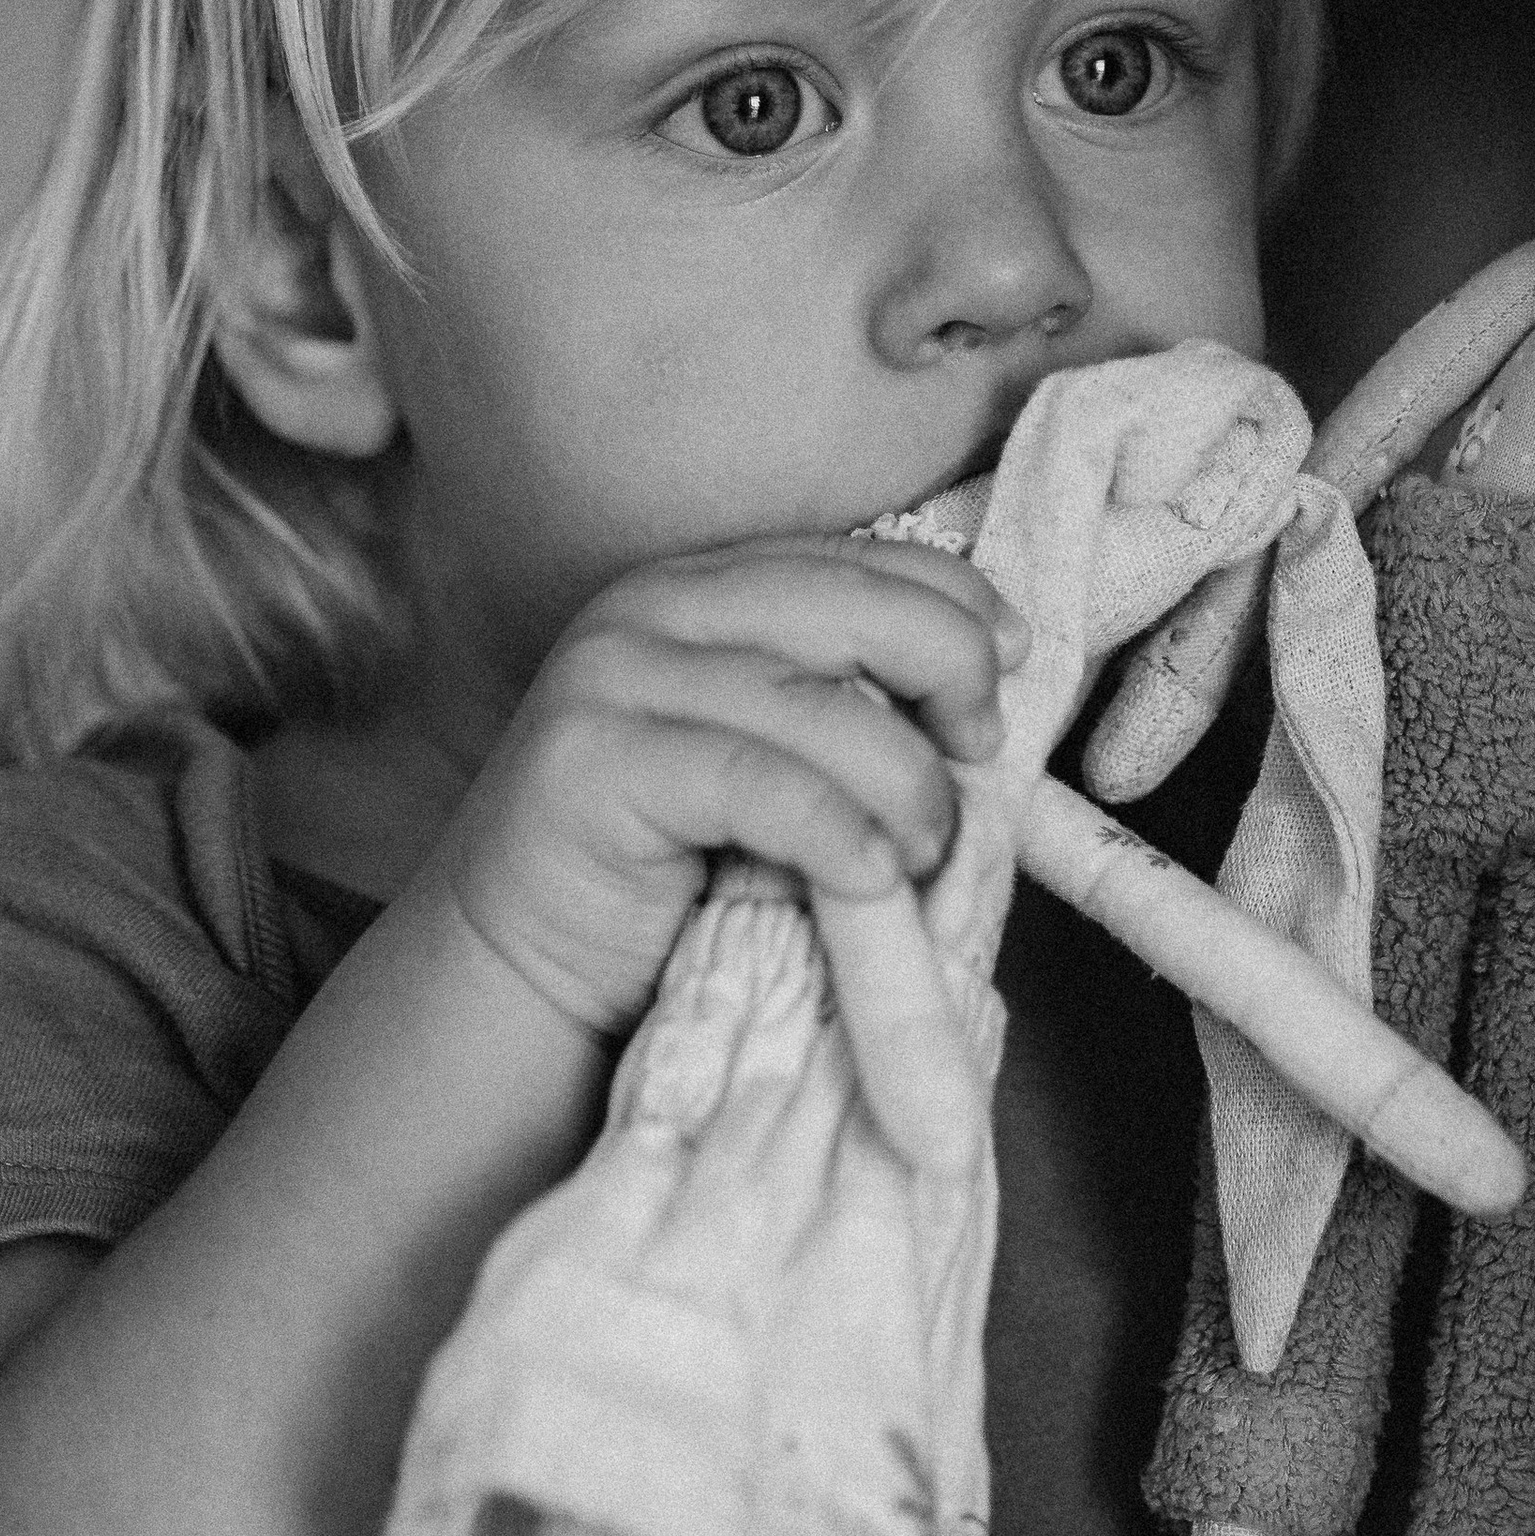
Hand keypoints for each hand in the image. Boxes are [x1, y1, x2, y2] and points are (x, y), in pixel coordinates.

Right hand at [436, 535, 1026, 1042]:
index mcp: (707, 588)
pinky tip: (868, 876)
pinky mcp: (591, 762)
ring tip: (924, 853)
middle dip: (947, 674)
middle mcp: (653, 608)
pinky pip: (757, 782)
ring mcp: (613, 677)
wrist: (524, 977)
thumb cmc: (672, 883)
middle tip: (978, 761)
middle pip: (853, 606)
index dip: (957, 605)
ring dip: (904, 783)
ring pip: (818, 705)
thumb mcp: (781, 773)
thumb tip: (986, 707)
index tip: (1010, 669)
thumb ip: (852, 715)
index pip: (862, 558)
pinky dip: (836, 832)